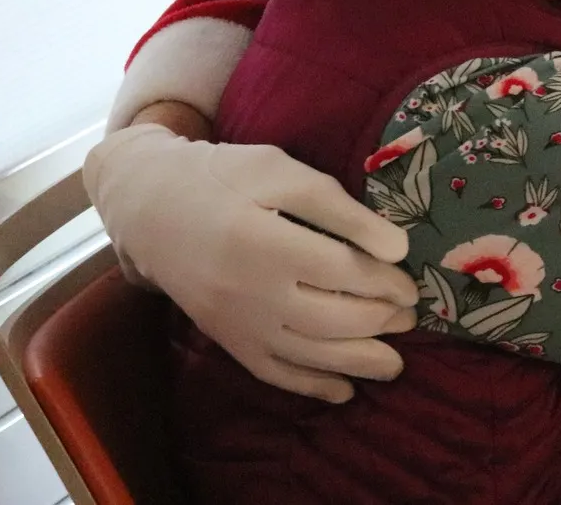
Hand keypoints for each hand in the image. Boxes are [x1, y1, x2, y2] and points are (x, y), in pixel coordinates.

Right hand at [84, 123, 419, 401]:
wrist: (149, 208)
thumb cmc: (223, 178)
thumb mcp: (279, 171)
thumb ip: (337, 208)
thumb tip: (394, 248)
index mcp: (263, 242)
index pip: (341, 271)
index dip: (384, 279)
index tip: (410, 280)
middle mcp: (248, 292)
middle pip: (331, 318)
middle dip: (380, 321)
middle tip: (411, 316)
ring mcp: (236, 323)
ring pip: (307, 354)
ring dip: (358, 362)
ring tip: (395, 362)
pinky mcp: (226, 340)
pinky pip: (272, 373)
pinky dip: (311, 386)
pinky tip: (344, 390)